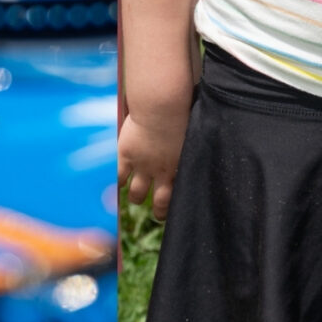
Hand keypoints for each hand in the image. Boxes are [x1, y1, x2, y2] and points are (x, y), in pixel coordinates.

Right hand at [119, 97, 187, 222]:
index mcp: (179, 167)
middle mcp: (161, 172)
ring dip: (136, 198)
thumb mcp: (192, 136)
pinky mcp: (126, 156)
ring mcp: (142, 166)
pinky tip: (120, 184)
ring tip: (136, 198)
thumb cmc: (181, 115)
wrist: (160, 107)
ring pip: (136, 194)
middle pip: (159, 202)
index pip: (179, 195)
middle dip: (159, 211)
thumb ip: (192, 149)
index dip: (177, 205)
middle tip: (158, 214)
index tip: (176, 208)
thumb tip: (202, 151)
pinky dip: (119, 183)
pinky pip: (119, 177)